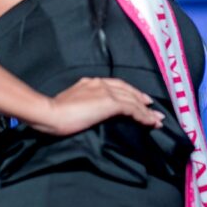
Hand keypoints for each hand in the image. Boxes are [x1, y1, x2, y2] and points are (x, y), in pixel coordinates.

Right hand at [30, 77, 165, 135]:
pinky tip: (150, 123)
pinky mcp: (110, 103)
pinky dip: (144, 117)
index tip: (139, 100)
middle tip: (153, 109)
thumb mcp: (71, 103)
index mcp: (90, 82)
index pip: (116, 85)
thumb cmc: (54, 113)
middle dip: (142, 100)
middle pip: (128, 91)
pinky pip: (133, 110)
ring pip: (133, 100)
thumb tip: (89, 112)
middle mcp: (100, 83)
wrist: (50, 114)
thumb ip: (83, 103)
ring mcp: (105, 92)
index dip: (129, 93)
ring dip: (147, 111)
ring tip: (157, 119)